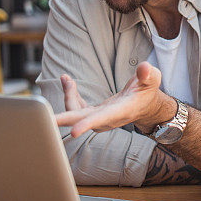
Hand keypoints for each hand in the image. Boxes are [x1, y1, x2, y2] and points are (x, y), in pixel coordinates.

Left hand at [55, 62, 173, 137]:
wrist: (146, 105)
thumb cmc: (148, 90)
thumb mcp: (153, 79)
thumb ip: (148, 74)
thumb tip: (143, 69)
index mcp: (122, 110)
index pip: (103, 118)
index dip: (88, 124)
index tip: (73, 131)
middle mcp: (108, 118)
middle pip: (82, 120)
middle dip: (63, 119)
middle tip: (46, 119)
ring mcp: (99, 118)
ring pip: (76, 113)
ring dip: (68, 96)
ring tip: (66, 79)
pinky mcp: (93, 114)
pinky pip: (76, 109)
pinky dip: (70, 95)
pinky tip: (68, 82)